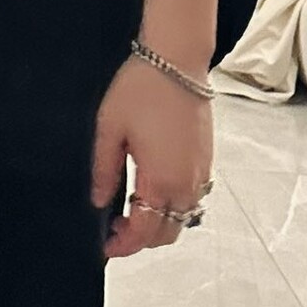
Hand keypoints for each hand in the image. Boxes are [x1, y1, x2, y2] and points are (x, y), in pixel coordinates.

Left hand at [92, 52, 213, 259]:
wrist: (177, 60)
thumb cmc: (141, 88)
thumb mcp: (109, 128)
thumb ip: (104, 169)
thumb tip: (99, 201)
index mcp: (160, 180)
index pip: (144, 231)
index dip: (124, 245)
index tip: (106, 246)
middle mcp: (186, 183)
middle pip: (168, 233)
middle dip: (141, 239)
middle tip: (115, 228)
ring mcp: (200, 172)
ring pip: (184, 218)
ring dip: (160, 223)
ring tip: (132, 208)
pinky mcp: (206, 160)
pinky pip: (193, 198)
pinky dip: (174, 206)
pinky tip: (153, 189)